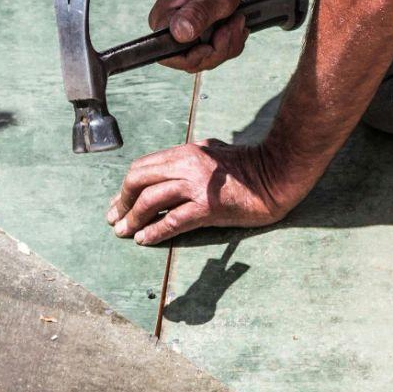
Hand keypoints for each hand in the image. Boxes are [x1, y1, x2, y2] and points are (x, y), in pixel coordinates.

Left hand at [107, 140, 310, 244]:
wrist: (277, 175)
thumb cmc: (248, 167)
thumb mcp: (213, 153)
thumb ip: (189, 160)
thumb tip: (166, 174)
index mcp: (187, 151)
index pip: (143, 166)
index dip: (126, 186)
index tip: (119, 202)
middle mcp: (187, 164)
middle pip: (139, 180)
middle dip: (122, 201)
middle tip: (115, 218)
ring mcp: (197, 185)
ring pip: (150, 200)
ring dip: (133, 219)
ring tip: (124, 232)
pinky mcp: (208, 206)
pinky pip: (172, 221)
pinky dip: (154, 232)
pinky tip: (145, 240)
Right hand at [149, 0, 247, 71]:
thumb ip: (198, 14)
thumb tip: (180, 33)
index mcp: (163, 20)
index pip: (173, 58)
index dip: (199, 57)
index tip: (218, 36)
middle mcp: (168, 29)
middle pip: (193, 62)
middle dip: (220, 49)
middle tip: (235, 22)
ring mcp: (181, 31)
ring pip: (206, 58)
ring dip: (228, 44)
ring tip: (237, 19)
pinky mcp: (194, 31)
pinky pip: (212, 50)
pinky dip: (229, 41)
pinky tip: (236, 23)